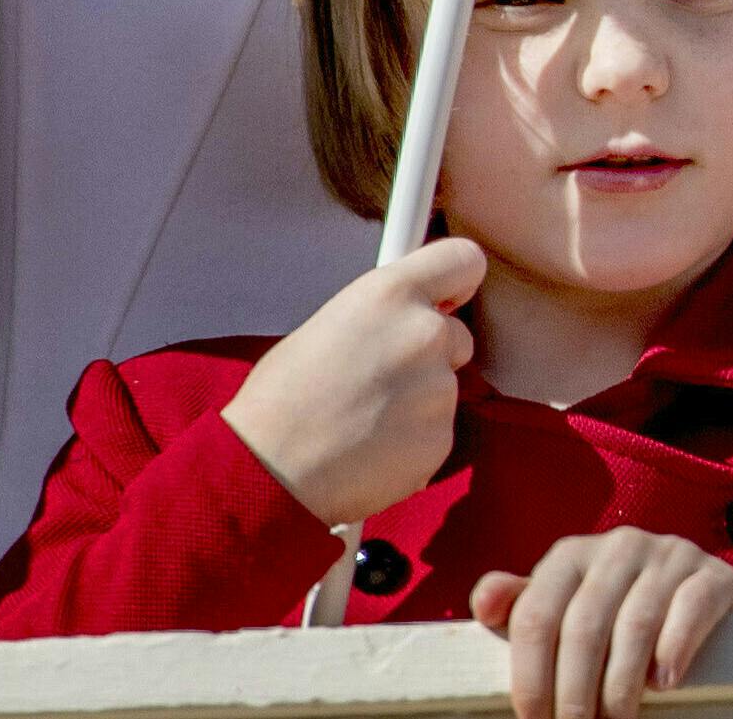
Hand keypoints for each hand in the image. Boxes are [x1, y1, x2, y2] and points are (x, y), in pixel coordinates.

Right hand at [218, 236, 483, 528]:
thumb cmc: (280, 399)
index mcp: (392, 293)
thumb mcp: (329, 324)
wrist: (268, 471)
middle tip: (379, 378)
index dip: (457, 282)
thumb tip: (407, 318)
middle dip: (431, 354)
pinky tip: (371, 449)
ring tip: (363, 421)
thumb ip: (382, 315)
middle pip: (458, 334)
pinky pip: (437, 431)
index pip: (464, 260)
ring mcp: (439, 388)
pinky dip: (413, 440)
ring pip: (444, 387)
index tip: (448, 296)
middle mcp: (426, 333)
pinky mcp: (442, 438)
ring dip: (418, 401)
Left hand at [468, 528, 732, 718]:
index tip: (533, 718)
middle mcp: (620, 546)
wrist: (693, 599)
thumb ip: (522, 606)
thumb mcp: (564, 608)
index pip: (537, 615)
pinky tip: (663, 684)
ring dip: (621, 685)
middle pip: (584, 626)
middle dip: (574, 691)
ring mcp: (671, 555)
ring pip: (636, 624)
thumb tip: (485, 605)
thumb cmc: (613, 614)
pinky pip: (691, 609)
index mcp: (572, 554)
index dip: (530, 675)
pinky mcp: (715, 574)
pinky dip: (674, 651)